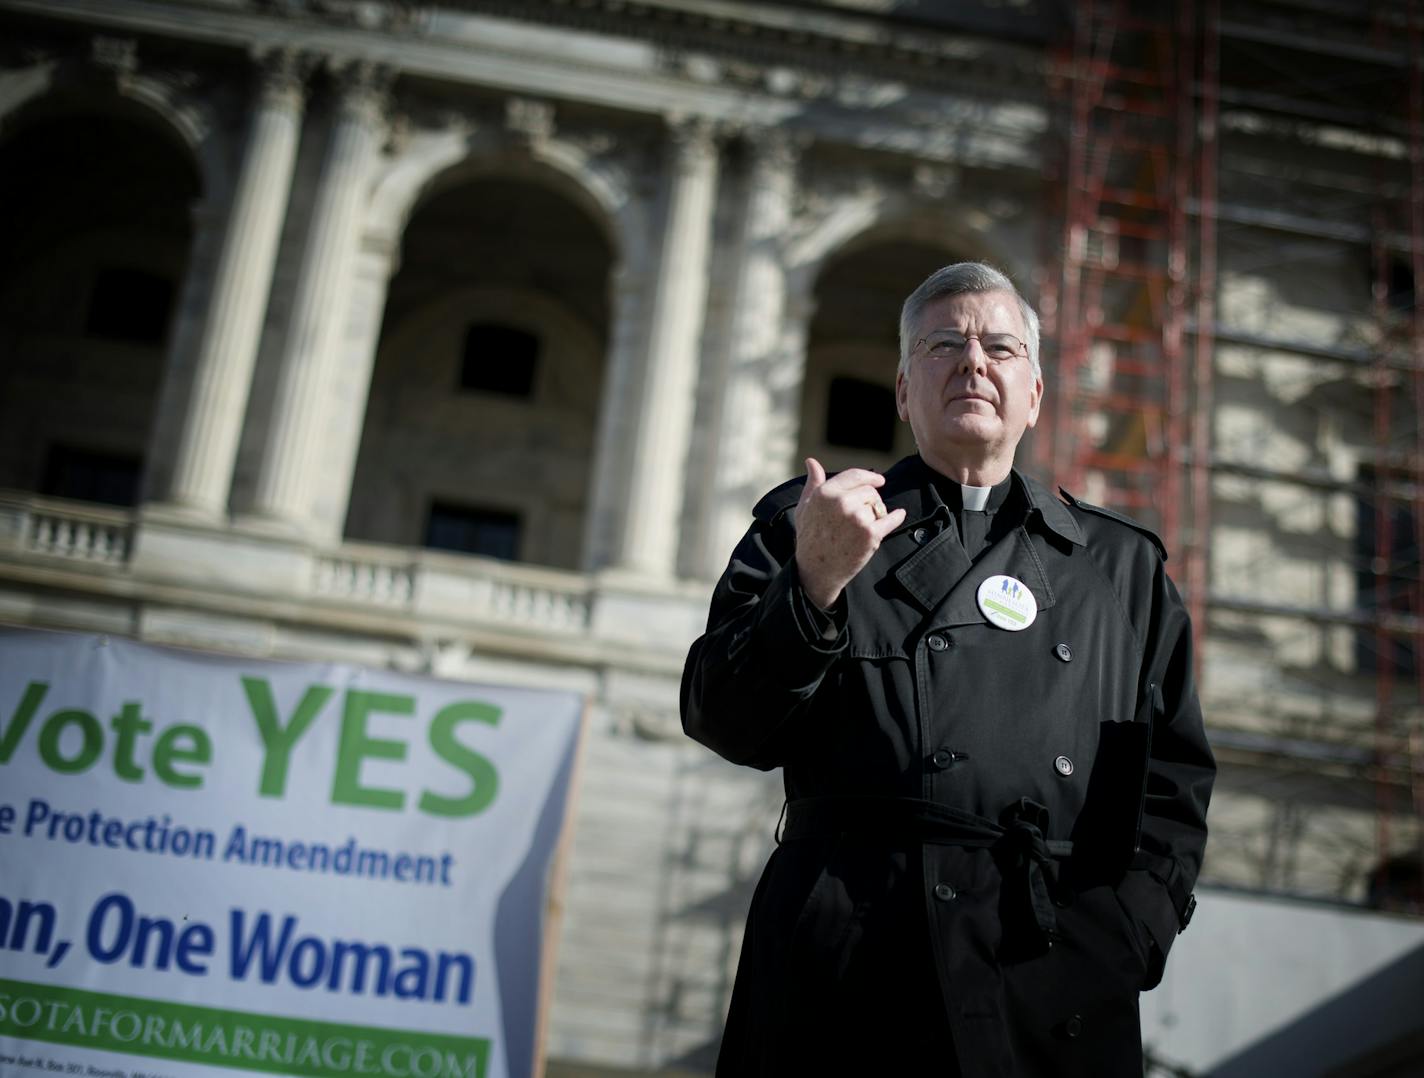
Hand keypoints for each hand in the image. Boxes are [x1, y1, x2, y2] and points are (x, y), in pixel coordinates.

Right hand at [793, 458, 906, 609]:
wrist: (817, 570)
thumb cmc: (809, 538)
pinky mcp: (871, 534)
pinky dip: (896, 517)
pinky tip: (899, 515)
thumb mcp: (805, 507)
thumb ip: (812, 484)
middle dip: (870, 501)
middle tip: (860, 516)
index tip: (879, 480)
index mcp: (826, 493)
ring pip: (878, 506)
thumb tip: (812, 462)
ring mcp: (858, 518)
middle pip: (870, 491)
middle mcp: (842, 502)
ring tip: (860, 529)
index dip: (870, 477)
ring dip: (875, 514)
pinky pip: (891, 519)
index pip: (855, 475)